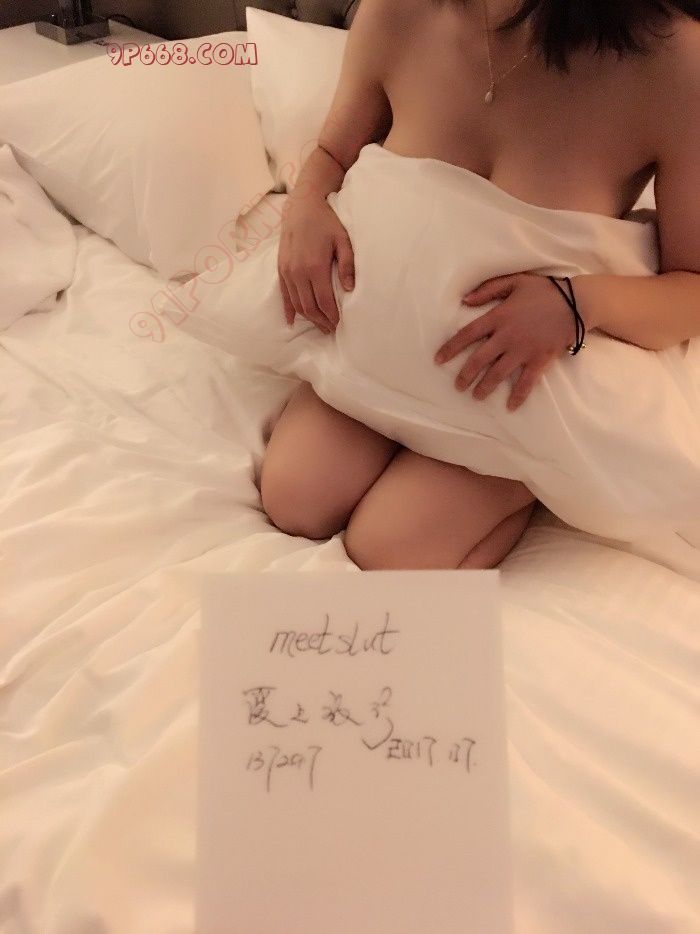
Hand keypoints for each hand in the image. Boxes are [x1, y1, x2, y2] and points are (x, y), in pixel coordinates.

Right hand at [278, 192, 354, 333]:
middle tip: (331, 329)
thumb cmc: (326, 222)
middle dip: (321, 321)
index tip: (339, 324)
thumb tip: (350, 289)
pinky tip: (292, 321)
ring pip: (297, 304)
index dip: (332, 316)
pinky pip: (284, 295)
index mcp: (315, 267)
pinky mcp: (281, 268)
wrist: (302, 206)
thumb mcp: (343, 240)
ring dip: (308, 318)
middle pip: (309, 307)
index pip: (324, 301)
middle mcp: (298, 272)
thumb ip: (347, 265)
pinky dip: (288, 310)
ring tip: (320, 325)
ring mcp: (287, 271)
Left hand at [433, 273, 578, 410]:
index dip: (451, 348)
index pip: (467, 334)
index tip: (438, 360)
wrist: (576, 302)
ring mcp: (523, 350)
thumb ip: (488, 289)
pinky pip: (526, 382)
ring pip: (498, 374)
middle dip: (465, 375)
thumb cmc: (545, 290)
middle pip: (479, 360)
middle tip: (458, 386)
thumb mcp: (515, 281)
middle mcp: (507, 336)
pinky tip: (510, 407)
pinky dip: (518, 395)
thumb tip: (465, 300)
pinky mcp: (539, 360)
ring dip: (485, 387)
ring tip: (476, 397)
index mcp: (499, 317)